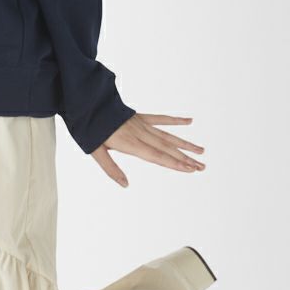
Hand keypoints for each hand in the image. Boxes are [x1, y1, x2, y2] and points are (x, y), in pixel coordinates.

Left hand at [90, 112, 205, 187]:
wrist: (86, 103)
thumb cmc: (90, 130)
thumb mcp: (96, 152)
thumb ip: (111, 169)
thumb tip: (126, 185)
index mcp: (130, 144)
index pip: (157, 156)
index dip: (175, 163)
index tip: (191, 169)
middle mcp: (140, 134)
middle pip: (167, 148)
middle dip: (186, 158)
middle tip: (202, 166)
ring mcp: (141, 124)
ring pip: (167, 135)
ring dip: (185, 144)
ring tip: (201, 151)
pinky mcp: (140, 117)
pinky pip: (160, 118)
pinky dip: (175, 120)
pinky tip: (189, 120)